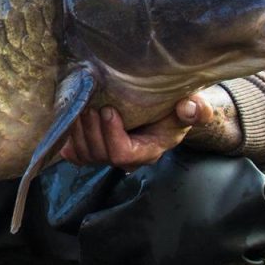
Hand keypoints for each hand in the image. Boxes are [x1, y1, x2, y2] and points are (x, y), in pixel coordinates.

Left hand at [58, 93, 212, 171]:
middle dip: (90, 130)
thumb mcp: (190, 107)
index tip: (108, 109)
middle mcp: (126, 158)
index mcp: (148, 151)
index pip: (123, 154)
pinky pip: (75, 154)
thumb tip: (190, 108)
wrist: (162, 112)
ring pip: (85, 154)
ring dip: (77, 132)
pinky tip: (68, 121)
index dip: (111, 134)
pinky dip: (68, 140)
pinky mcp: (93, 149)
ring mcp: (108, 155)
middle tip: (87, 106)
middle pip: (99, 154)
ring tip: (78, 108)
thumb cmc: (175, 109)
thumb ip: (196, 110)